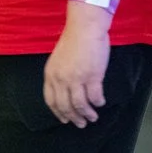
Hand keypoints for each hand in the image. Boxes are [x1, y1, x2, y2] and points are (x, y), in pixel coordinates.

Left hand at [42, 7, 112, 126]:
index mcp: (50, 74)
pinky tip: (100, 103)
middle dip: (73, 118)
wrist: (85, 28)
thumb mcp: (58, 59)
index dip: (58, 113)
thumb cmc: (73, 41)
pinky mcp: (92, 76)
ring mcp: (76, 79)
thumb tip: (66, 91)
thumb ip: (59, 74)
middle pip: (65, 106)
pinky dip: (98, 103)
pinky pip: (95, 97)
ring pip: (80, 105)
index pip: (51, 100)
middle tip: (81, 124)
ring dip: (87, 114)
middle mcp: (61, 79)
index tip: (65, 119)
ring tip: (93, 118)